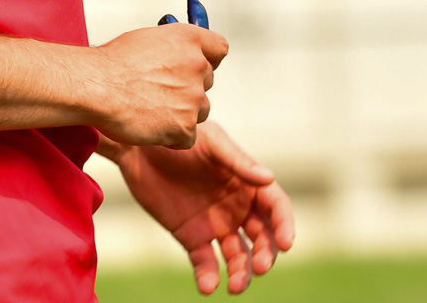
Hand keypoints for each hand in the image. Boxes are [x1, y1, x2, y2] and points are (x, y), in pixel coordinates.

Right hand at [92, 24, 227, 146]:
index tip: (193, 66)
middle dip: (188, 88)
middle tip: (159, 92)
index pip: (218, 48)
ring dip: (182, 113)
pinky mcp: (185, 125)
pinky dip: (172, 136)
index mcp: (188, 39)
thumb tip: (177, 58)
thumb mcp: (147, 40)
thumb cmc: (112, 63)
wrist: (96, 86)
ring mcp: (193, 97)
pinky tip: (150, 127)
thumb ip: (171, 49)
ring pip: (201, 110)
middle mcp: (197, 65)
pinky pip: (189, 136)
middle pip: (207, 82)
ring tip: (150, 110)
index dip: (206, 59)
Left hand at [114, 123, 295, 294]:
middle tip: (260, 266)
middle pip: (262, 237)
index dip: (284, 225)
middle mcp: (237, 207)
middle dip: (265, 254)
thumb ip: (238, 162)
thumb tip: (269, 178)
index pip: (275, 208)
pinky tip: (207, 286)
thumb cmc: (179, 139)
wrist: (139, 148)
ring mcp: (216, 225)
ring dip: (241, 273)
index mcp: (247, 183)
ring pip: (238, 256)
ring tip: (234, 287)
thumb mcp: (210, 143)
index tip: (286, 243)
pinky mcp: (192, 237)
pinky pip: (205, 262)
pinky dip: (208, 277)